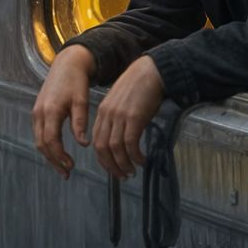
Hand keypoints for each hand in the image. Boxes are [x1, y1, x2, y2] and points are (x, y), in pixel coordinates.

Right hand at [33, 46, 95, 177]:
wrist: (66, 64)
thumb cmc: (76, 81)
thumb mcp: (81, 101)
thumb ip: (80, 123)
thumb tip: (83, 144)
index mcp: (51, 111)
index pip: (50, 141)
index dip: (60, 157)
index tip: (71, 166)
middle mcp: (40, 113)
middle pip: (41, 144)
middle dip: (53, 161)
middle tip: (67, 173)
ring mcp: (36, 112)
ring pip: (38, 140)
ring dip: (49, 155)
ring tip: (63, 167)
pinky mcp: (38, 111)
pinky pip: (39, 133)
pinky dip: (47, 146)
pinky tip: (57, 152)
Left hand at [91, 55, 165, 179]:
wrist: (151, 71)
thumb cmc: (139, 88)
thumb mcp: (121, 103)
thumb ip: (117, 119)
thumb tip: (121, 140)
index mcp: (103, 112)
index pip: (97, 141)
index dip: (103, 159)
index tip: (112, 168)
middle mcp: (108, 115)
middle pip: (102, 147)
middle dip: (111, 166)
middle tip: (122, 175)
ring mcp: (120, 116)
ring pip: (115, 148)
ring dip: (123, 163)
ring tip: (132, 171)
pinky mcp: (134, 117)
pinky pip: (130, 143)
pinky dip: (135, 155)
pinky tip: (142, 160)